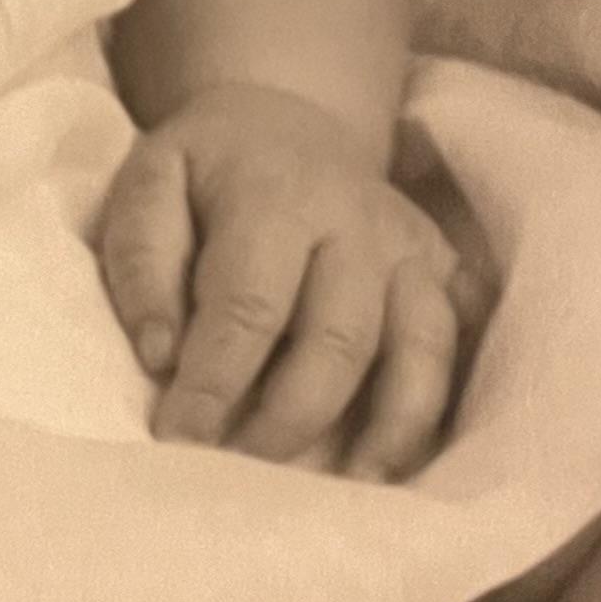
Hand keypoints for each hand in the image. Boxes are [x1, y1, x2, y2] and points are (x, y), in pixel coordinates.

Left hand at [97, 82, 470, 480]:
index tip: (179, 438)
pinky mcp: (443, 266)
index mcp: (277, 193)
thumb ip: (142, 260)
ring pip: (421, 346)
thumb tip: (160, 354)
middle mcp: (357, 218)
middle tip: (239, 466)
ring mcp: (410, 245)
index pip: (250, 303)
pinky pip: (458, 345)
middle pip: (340, 336)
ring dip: (388, 427)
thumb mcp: (150, 180)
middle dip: (290, 417)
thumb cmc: (208, 168)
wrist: (289, 115)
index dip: (216, 380)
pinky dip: (436, 407)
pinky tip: (400, 459)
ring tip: (347, 486)